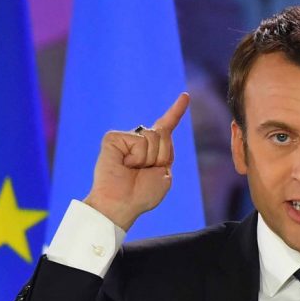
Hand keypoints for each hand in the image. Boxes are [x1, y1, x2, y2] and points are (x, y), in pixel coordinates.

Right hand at [84, 92, 190, 230]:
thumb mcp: (163, 174)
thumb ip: (166, 151)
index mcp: (153, 150)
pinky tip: (125, 164)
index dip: (176, 111)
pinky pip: (138, 140)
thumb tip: (161, 128)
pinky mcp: (113, 138)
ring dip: (149, 158)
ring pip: (152, 137)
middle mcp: (139, 141)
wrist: (122, 204)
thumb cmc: (142, 195)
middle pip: (164, 133)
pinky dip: (137, 156)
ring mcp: (125, 138)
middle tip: (145, 172)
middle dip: (162, 155)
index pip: (166, 127)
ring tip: (134, 170)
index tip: (185, 96)